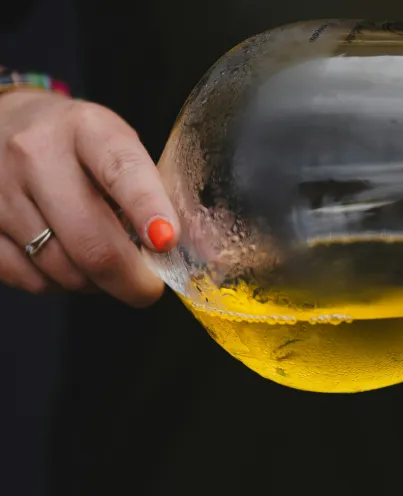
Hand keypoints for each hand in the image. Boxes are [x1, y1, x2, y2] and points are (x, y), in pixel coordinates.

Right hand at [0, 89, 178, 304]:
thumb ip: (161, 198)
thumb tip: (205, 255)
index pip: (122, 171)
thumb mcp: (121, 151)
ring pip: (61, 268)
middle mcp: (37, 154)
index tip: (167, 242)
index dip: (149, 210)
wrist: (3, 122)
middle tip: (148, 289)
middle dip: (131, 280)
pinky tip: (65, 264)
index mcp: (88, 130)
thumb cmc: (77, 145)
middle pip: (91, 241)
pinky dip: (55, 284)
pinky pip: (26, 277)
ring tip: (103, 264)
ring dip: (93, 283)